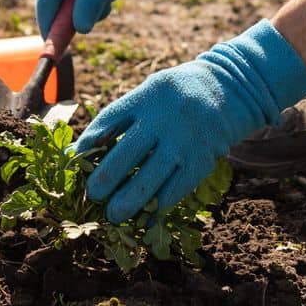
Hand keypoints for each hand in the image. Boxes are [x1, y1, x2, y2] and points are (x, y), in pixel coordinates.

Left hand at [74, 21, 305, 222]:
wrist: (230, 89)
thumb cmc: (176, 96)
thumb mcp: (149, 93)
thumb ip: (120, 118)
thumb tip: (81, 151)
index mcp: (145, 97)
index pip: (108, 121)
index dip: (88, 144)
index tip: (75, 163)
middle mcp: (163, 118)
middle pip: (125, 154)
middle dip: (104, 180)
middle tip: (92, 197)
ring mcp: (183, 140)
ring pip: (150, 178)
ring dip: (128, 201)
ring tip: (114, 215)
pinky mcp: (201, 159)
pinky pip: (176, 189)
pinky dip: (159, 206)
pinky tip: (147, 216)